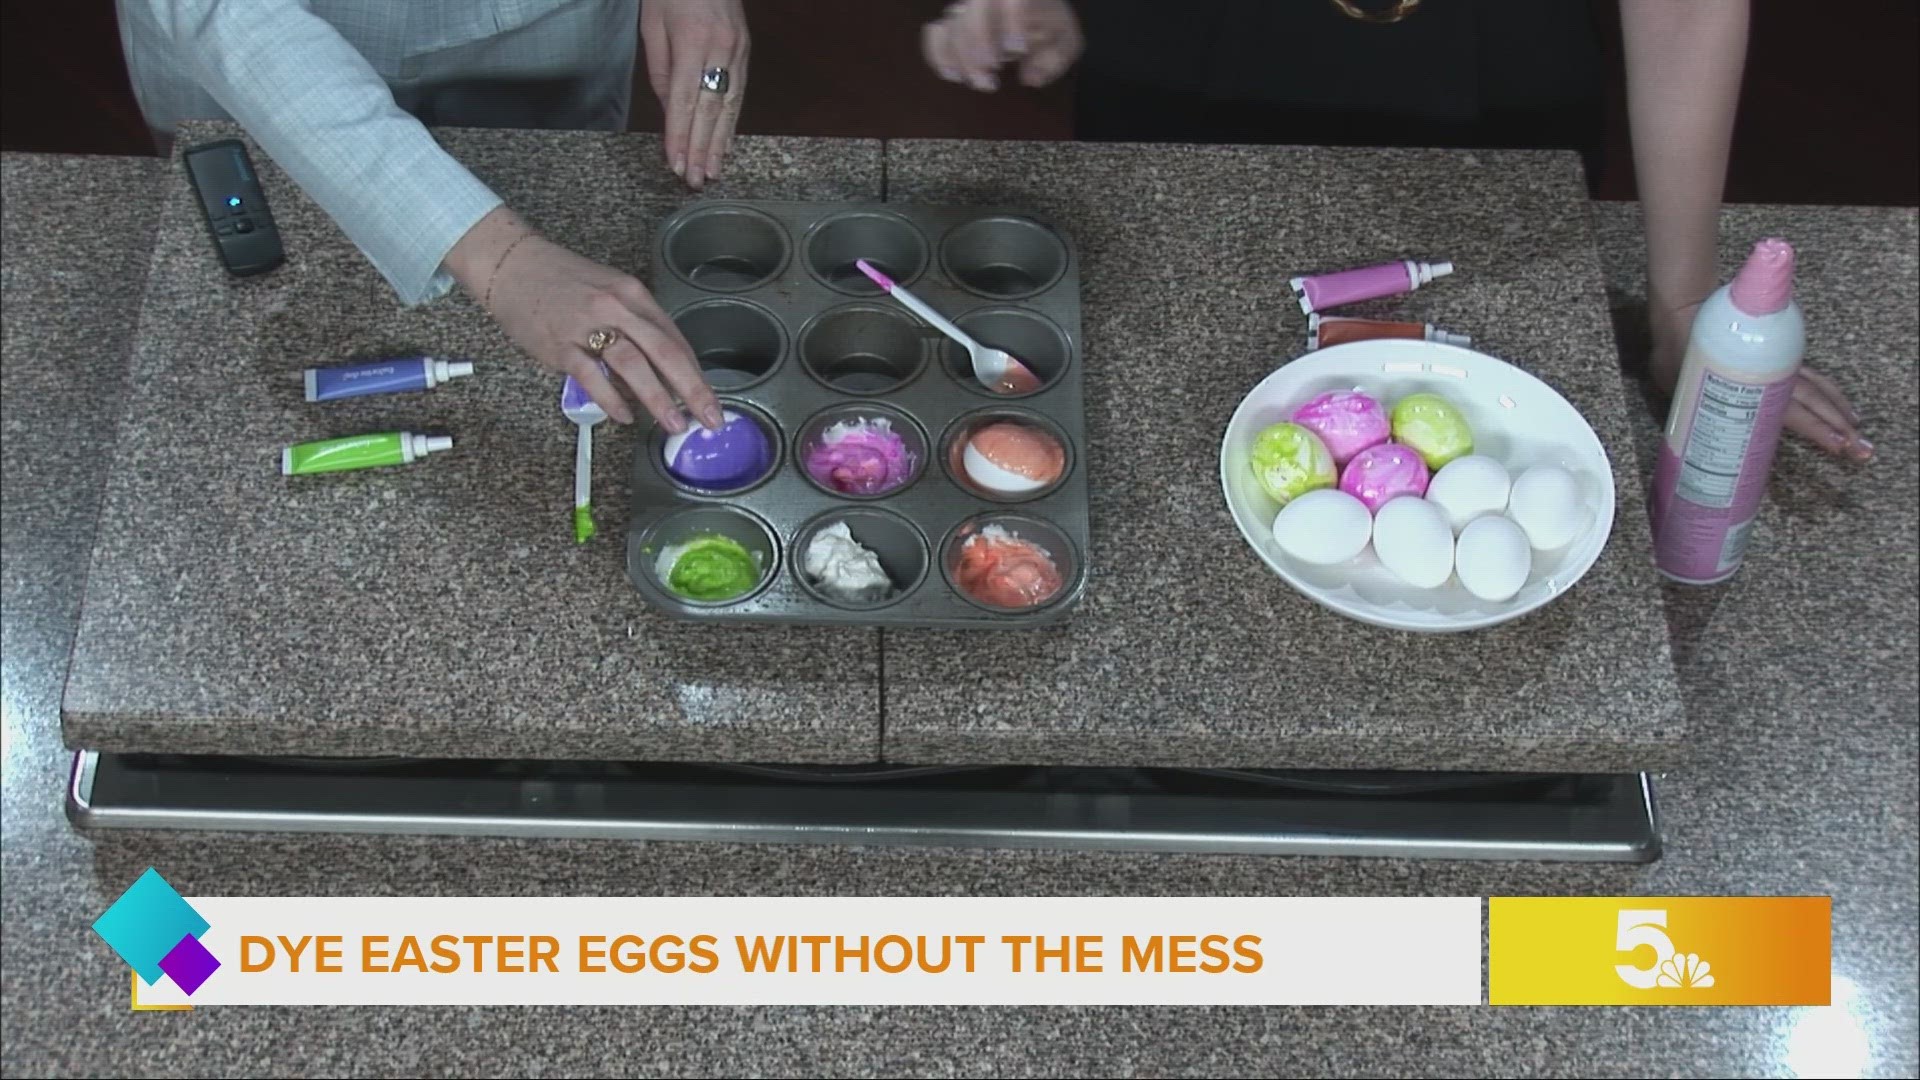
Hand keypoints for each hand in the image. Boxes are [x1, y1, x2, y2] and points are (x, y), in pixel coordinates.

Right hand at [449, 208, 720, 432]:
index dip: (696, 372)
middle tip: (710, 418)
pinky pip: (592, 376)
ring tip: (673, 424)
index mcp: (633, 294)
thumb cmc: (562, 281)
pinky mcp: (560, 344)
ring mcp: (587, 325)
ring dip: (658, 398)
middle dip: (692, 389)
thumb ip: (636, 325)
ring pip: (633, 364)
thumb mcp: (609, 291)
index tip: (710, 398)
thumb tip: (663, 366)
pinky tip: (625, 416)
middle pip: (664, 352)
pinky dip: (611, 399)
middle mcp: (616, 307)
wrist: (512, 265)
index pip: (674, 338)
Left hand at [642, 0, 748, 189]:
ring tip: (712, 173)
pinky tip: (727, 146)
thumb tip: (669, 110)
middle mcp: (720, 50)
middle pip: (709, 110)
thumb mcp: (654, 25)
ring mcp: (738, 52)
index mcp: (692, 41)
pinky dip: (732, 124)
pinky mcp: (746, 53)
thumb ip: (661, 70)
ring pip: (729, 107)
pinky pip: (739, 95)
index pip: (684, 100)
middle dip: (700, 148)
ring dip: (719, 144)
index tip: (675, 164)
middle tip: (695, 180)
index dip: (679, 135)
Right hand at [922, 0, 1082, 90]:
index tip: (1017, 50)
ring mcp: (969, 7)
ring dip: (961, 58)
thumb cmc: (1050, 27)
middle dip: (978, 46)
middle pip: (976, 9)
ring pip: (952, 23)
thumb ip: (1054, 58)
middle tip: (991, 79)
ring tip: (981, 82)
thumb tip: (1030, 78)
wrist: (1035, 13)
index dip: (1012, 22)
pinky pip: (935, 33)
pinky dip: (939, 55)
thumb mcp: (1065, 43)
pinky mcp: (953, 22)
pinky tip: (953, 75)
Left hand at [1652, 302, 1871, 461]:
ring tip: (1857, 430)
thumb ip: (1693, 408)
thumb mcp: (1680, 385)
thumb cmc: (1676, 350)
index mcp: (1750, 380)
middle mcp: (1771, 370)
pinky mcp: (1778, 354)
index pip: (1790, 410)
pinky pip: (1808, 375)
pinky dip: (1827, 391)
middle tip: (1861, 449)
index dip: (1815, 428)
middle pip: (1812, 400)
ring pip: (1816, 387)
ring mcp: (1778, 361)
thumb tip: (1686, 438)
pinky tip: (1838, 405)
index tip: (1838, 444)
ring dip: (1838, 408)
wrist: (1684, 310)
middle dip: (1839, 425)